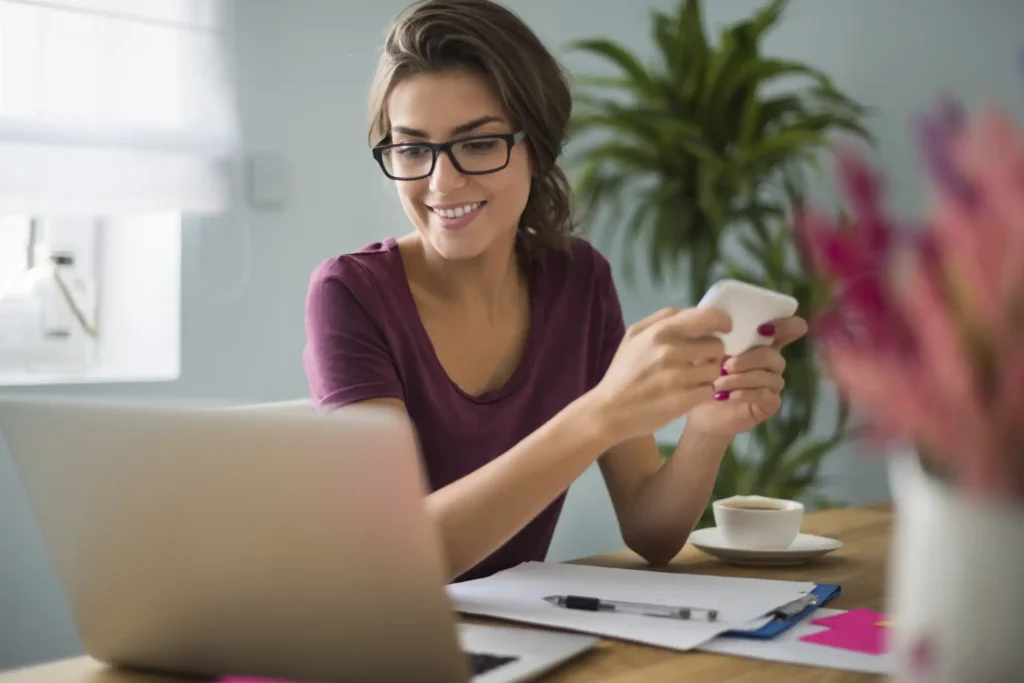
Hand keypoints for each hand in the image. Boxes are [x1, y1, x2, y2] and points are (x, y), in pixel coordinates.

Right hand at [588, 307, 731, 443]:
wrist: (609, 410)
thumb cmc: (624, 371)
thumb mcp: (633, 335)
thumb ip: (662, 319)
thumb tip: (692, 313)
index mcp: (660, 331)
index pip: (707, 317)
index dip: (721, 321)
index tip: (724, 328)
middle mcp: (670, 351)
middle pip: (717, 346)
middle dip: (712, 354)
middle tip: (700, 361)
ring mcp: (677, 377)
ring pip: (715, 370)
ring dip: (708, 375)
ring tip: (692, 379)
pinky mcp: (682, 401)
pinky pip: (709, 391)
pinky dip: (702, 393)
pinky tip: (688, 394)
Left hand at [686, 316, 808, 436]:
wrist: (701, 414)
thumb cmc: (705, 379)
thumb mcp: (707, 355)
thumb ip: (717, 339)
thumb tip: (718, 325)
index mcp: (760, 345)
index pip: (786, 330)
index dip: (785, 325)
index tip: (766, 329)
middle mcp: (771, 363)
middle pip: (772, 356)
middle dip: (748, 359)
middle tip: (724, 366)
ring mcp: (773, 384)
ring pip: (768, 376)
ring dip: (740, 378)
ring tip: (718, 384)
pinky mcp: (771, 404)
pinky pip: (764, 395)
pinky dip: (744, 393)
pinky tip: (728, 396)